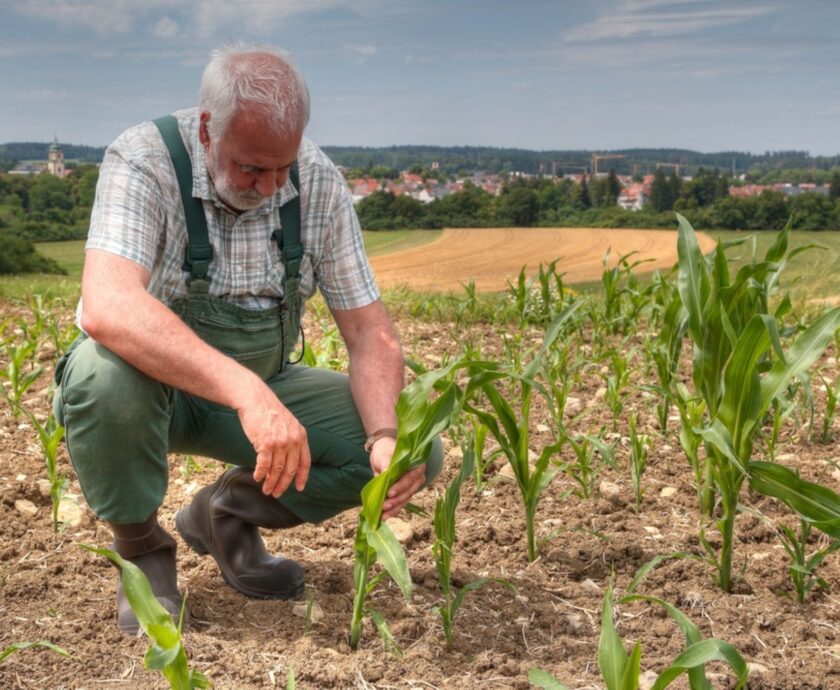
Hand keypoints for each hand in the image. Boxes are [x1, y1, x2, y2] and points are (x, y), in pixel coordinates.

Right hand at [236, 381, 310, 497]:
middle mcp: (293, 440)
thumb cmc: (269, 412)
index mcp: (301, 436)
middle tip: (277, 493)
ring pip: (276, 470)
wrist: (255, 400)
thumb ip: (292, 439)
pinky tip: (257, 477)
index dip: (302, 477)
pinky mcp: (265, 444)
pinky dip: (260, 474)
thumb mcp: (288, 424)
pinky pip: (264, 465)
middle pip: (290, 469)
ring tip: (266, 489)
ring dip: (270, 482)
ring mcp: (280, 442)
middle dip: (284, 484)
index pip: (305, 462)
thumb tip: (288, 459)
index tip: (299, 488)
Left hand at [369, 436, 425, 519]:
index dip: (401, 486)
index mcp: (416, 464)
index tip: (389, 493)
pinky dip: (393, 510)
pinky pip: (401, 503)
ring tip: (383, 515)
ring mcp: (412, 486)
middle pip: (409, 491)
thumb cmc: (386, 451)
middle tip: (384, 506)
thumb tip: (386, 474)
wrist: (383, 452)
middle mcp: (417, 477)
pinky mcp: (404, 493)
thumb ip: (387, 464)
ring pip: (405, 499)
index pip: (410, 477)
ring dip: (394, 508)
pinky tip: (385, 516)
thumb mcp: (385, 455)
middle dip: (396, 500)